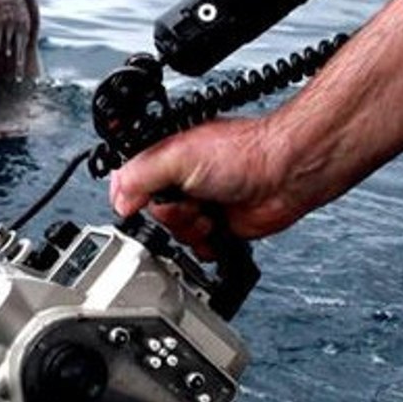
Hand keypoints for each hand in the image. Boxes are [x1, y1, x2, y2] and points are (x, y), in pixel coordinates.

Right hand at [109, 116, 312, 254]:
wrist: (284, 175)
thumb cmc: (244, 153)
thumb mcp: (176, 155)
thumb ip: (139, 175)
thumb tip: (118, 199)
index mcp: (167, 157)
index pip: (132, 184)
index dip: (134, 198)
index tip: (139, 204)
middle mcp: (182, 180)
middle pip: (153, 215)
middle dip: (170, 215)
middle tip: (188, 202)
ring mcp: (201, 203)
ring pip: (174, 234)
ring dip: (190, 230)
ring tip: (209, 212)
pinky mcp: (219, 227)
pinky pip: (198, 248)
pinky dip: (206, 245)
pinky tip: (218, 227)